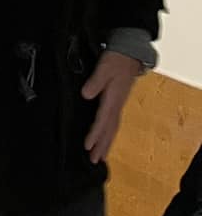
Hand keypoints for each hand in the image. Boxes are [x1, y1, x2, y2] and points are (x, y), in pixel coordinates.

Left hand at [82, 49, 143, 163]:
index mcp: (112, 99)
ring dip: (105, 143)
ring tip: (99, 157)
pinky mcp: (116, 104)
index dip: (95, 134)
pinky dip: (108, 135)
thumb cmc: (116, 61)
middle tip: (94, 161)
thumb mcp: (104, 68)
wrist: (129, 55)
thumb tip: (86, 94)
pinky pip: (112, 124)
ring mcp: (117, 106)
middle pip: (109, 130)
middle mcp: (116, 106)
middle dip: (102, 146)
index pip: (102, 121)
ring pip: (112, 129)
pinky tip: (103, 141)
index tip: (87, 146)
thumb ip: (95, 81)